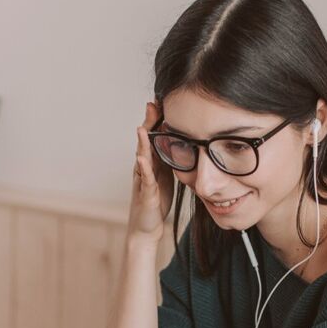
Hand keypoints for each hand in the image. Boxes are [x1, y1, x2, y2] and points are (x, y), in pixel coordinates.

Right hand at [127, 100, 174, 246]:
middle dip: (149, 123)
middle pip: (146, 141)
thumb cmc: (156, 201)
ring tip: (142, 127)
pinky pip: (144, 179)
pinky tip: (142, 157)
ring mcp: (143, 180)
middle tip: (152, 103)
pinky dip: (143, 167)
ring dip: (142, 142)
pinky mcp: (146, 194)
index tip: (163, 100)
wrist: (147, 227)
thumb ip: (171, 159)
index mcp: (153, 163)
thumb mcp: (167, 176)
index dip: (158, 120)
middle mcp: (145, 168)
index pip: (155, 137)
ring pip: (142, 157)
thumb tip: (184, 143)